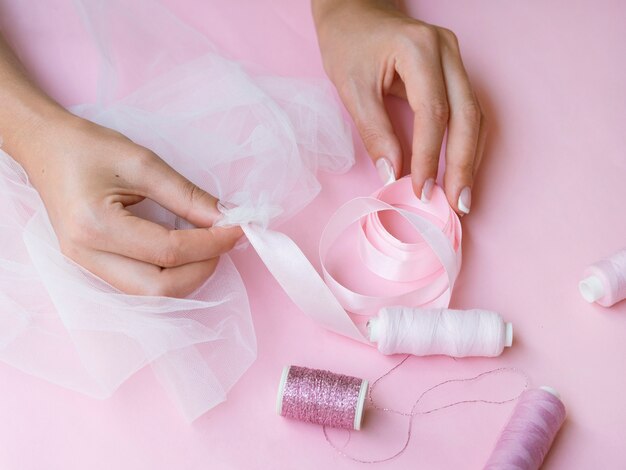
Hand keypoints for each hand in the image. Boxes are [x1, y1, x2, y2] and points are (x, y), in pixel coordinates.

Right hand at [21, 113, 241, 296]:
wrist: (45, 147)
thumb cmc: (88, 147)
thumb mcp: (143, 163)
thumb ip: (187, 196)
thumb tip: (225, 218)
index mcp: (96, 226)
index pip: (168, 251)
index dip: (211, 243)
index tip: (238, 227)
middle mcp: (86, 256)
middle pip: (159, 288)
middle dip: (202, 269)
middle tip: (223, 241)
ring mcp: (85, 266)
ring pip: (149, 293)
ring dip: (187, 275)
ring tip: (207, 245)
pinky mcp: (91, 265)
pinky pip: (138, 284)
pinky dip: (168, 273)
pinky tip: (184, 251)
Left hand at [312, 0, 485, 214]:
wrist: (355, 10)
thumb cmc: (348, 42)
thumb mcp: (351, 87)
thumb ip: (374, 131)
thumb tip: (392, 174)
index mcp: (419, 48)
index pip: (433, 113)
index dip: (429, 156)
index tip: (421, 190)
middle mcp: (447, 50)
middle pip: (467, 115)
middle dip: (463, 164)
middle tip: (458, 204)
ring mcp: (456, 57)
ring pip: (475, 114)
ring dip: (470, 157)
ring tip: (462, 196)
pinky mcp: (455, 69)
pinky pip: (468, 110)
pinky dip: (465, 142)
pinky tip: (460, 169)